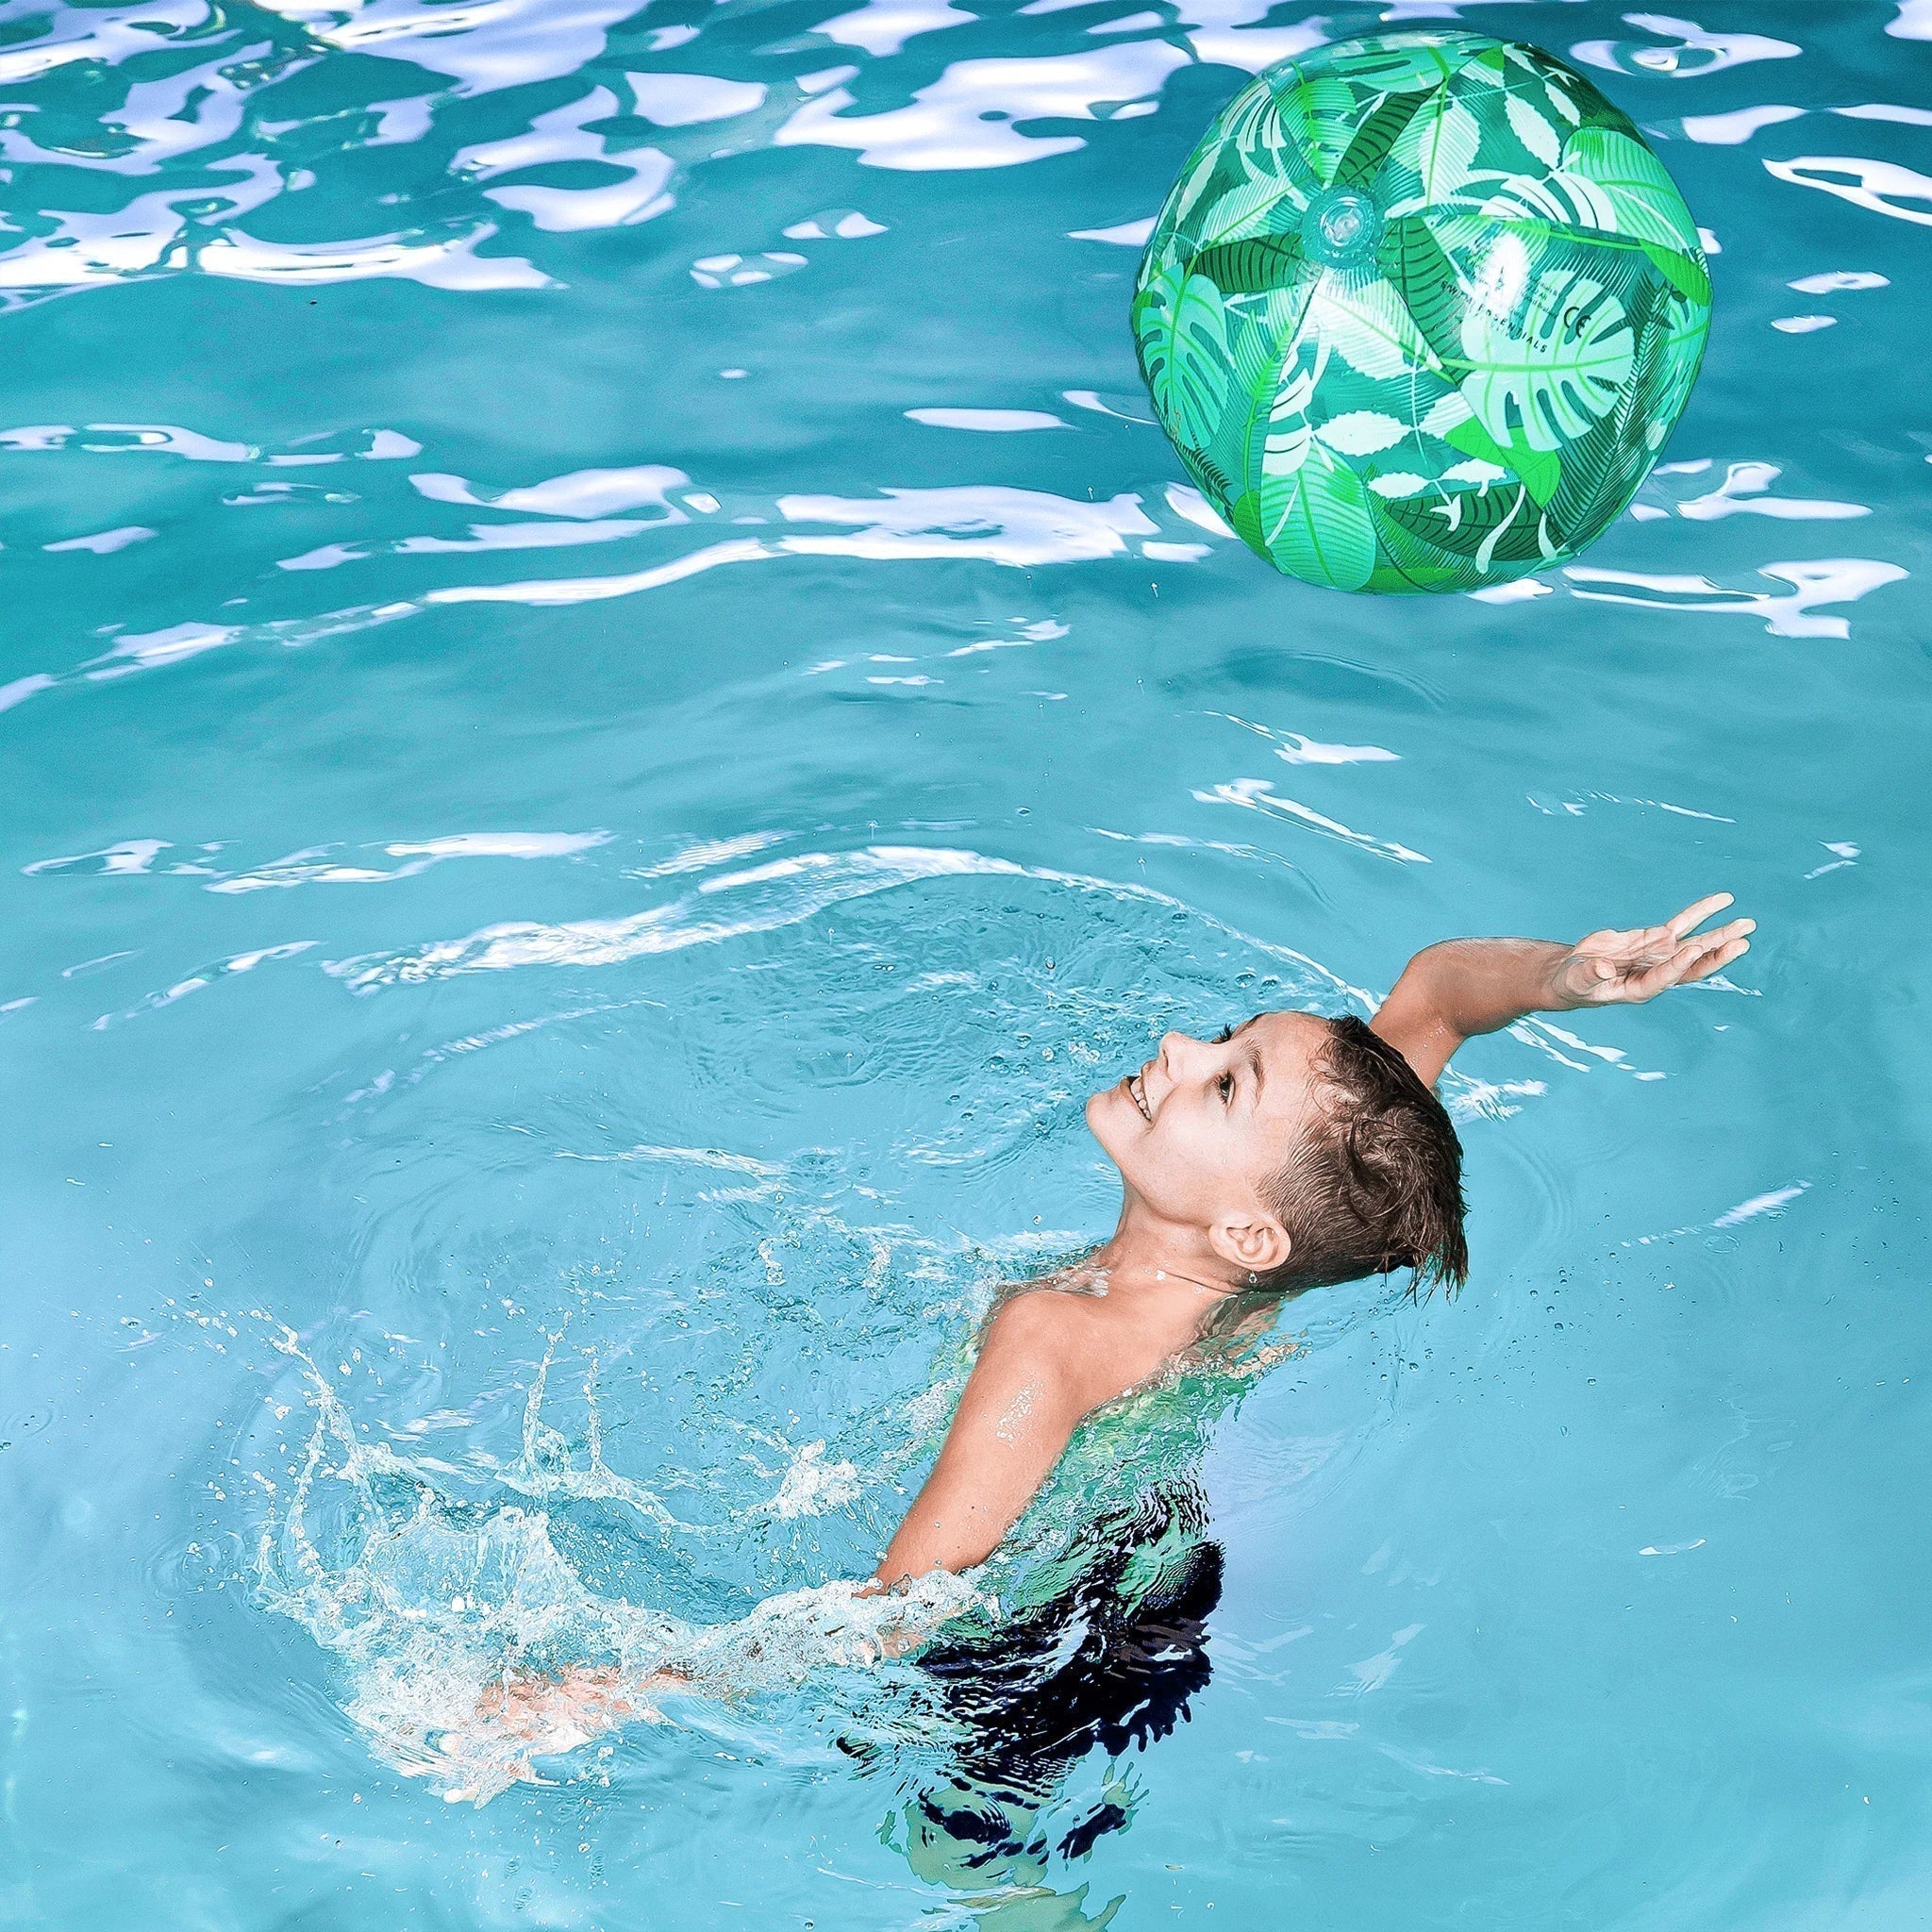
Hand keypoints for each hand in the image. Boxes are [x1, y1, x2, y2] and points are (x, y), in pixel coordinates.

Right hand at [1555, 893, 1754, 1006]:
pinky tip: (1722, 901)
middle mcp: (1657, 973)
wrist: (1574, 975)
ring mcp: (1659, 955)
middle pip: (1694, 965)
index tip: (1694, 951)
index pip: (1665, 977)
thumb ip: (1591, 973)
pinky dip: (1700, 912)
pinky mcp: (1655, 939)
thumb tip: (1604, 968)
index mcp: (1640, 989)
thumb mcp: (1578, 980)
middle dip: (1717, 954)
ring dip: (1720, 935)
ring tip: (1747, 924)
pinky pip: (1683, 924)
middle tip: (1742, 942)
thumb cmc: (1575, 983)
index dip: (1679, 965)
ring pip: (1696, 943)